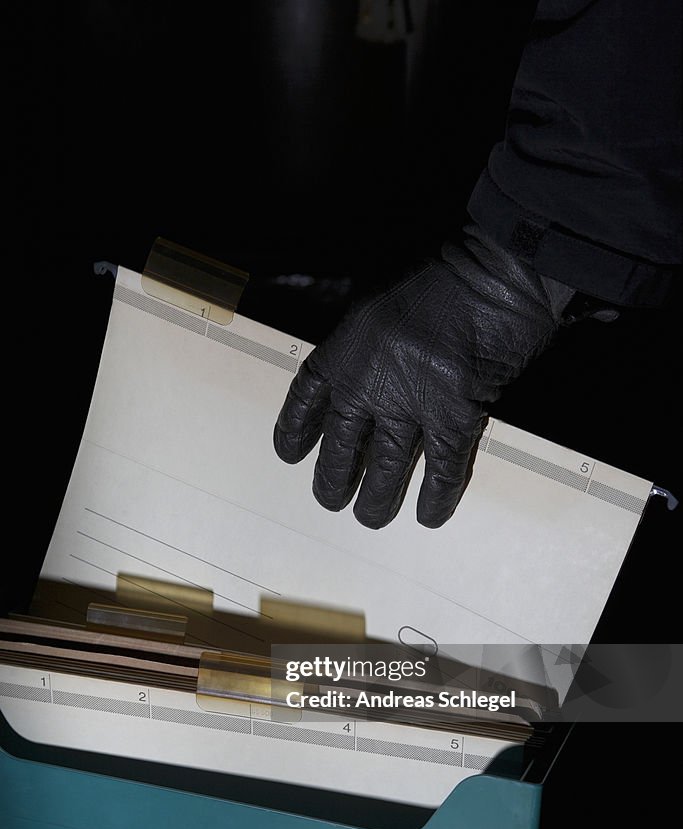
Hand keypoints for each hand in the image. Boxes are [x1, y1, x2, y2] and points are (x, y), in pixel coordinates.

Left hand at [273, 224, 579, 528]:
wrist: (493, 273)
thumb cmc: (439, 273)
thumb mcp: (376, 298)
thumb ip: (363, 338)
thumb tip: (365, 369)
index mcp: (344, 350)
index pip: (306, 400)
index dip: (295, 432)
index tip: (289, 454)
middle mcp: (368, 385)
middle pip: (339, 446)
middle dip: (332, 479)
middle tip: (330, 500)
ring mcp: (410, 406)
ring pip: (384, 468)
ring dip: (376, 499)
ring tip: (370, 518)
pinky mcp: (454, 418)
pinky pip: (441, 469)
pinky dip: (436, 497)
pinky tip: (429, 517)